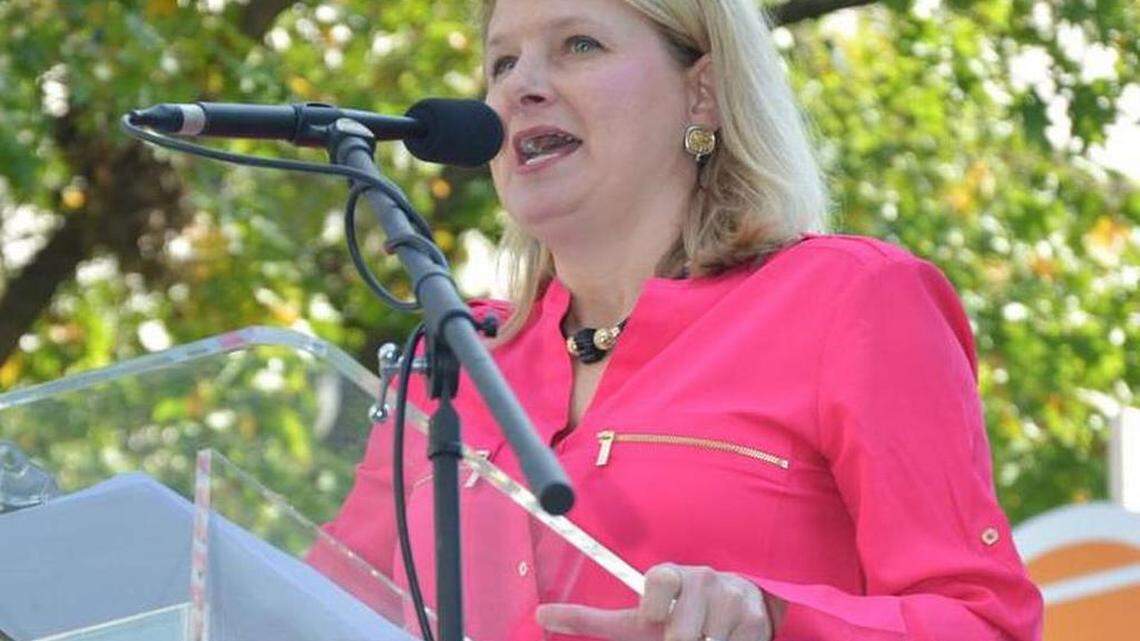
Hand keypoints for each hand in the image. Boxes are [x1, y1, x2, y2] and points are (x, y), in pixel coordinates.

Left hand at [536, 563, 784, 640]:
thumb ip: (590, 620)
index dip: (654, 606)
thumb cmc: (677, 621)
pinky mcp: (755, 621)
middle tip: (683, 637)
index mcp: (670, 575)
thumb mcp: (636, 623)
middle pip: (679, 635)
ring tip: (704, 640)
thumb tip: (540, 615)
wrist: (740, 612)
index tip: (655, 617)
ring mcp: (731, 597)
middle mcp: (702, 577)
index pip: (658, 579)